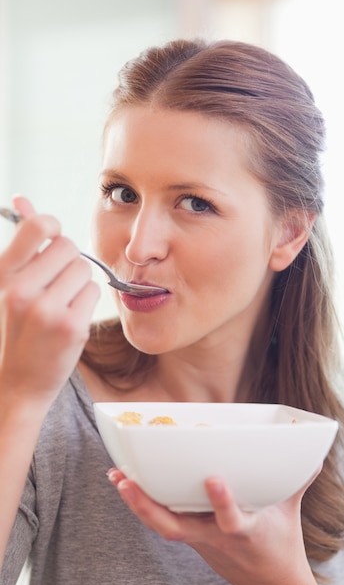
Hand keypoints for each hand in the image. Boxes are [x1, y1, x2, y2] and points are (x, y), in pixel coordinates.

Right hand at [0, 196, 99, 408]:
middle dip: (68, 260)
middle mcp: (21, 290)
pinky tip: (69, 319)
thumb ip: (19, 245)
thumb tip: (22, 199)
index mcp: (1, 274)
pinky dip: (85, 303)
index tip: (51, 241)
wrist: (15, 384)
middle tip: (57, 282)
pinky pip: (93, 292)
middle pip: (69, 246)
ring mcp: (47, 309)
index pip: (38, 226)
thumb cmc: (12, 329)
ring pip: (84, 270)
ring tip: (60, 304)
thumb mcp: (5, 284)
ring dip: (78, 283)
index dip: (52, 227)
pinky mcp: (70, 327)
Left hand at [107, 467, 325, 584]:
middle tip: (126, 480)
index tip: (213, 479)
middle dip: (148, 506)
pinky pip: (164, 524)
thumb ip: (297, 479)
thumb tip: (314, 451)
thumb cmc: (281, 545)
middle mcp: (215, 539)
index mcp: (243, 533)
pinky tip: (129, 486)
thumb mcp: (290, 511)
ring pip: (162, 528)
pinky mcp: (193, 540)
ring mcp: (200, 542)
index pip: (230, 522)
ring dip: (138, 504)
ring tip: (118, 477)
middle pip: (175, 529)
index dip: (221, 503)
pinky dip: (145, 506)